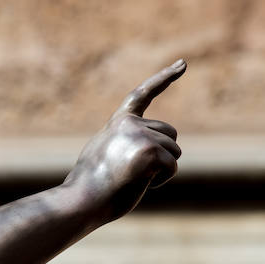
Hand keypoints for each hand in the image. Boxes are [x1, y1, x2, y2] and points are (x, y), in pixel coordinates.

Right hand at [65, 59, 185, 222]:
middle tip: (135, 171)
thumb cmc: (91, 185)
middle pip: (170, 134)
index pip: (143, 94)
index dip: (164, 78)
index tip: (182, 64)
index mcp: (118, 123)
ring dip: (160, 170)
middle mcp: (130, 124)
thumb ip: (124, 143)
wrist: (81, 199)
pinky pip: (172, 166)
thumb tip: (148, 150)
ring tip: (132, 179)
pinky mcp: (150, 152)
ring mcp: (140, 136)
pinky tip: (139, 183)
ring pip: (174, 151)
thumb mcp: (104, 154)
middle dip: (163, 154)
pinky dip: (161, 180)